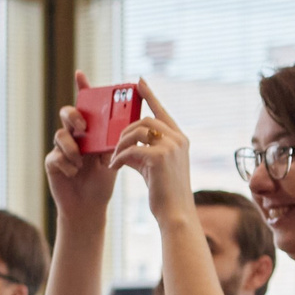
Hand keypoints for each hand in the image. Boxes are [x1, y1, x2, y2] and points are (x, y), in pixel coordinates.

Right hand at [46, 70, 121, 217]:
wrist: (90, 204)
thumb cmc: (103, 179)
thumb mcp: (113, 157)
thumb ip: (113, 141)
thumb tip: (123, 125)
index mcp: (91, 131)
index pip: (85, 106)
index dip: (82, 88)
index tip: (80, 74)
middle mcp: (74, 136)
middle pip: (67, 114)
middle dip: (74, 116)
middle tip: (83, 126)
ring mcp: (61, 148)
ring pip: (60, 135)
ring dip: (72, 148)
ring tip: (82, 161)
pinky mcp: (52, 162)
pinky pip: (55, 156)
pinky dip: (67, 164)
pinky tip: (75, 172)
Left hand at [110, 81, 193, 223]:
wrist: (175, 213)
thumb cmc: (165, 193)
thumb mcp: (154, 166)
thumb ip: (143, 150)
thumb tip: (123, 143)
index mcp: (180, 139)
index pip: (162, 111)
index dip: (149, 95)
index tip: (139, 81)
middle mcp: (178, 139)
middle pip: (144, 120)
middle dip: (125, 130)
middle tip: (115, 144)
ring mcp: (171, 146)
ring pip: (136, 131)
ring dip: (120, 144)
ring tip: (114, 158)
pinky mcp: (159, 157)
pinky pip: (131, 149)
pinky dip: (119, 158)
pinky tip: (114, 167)